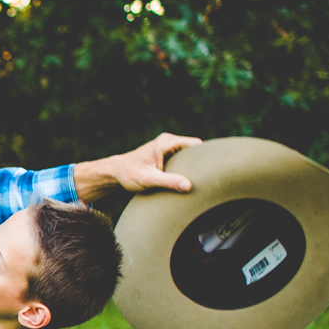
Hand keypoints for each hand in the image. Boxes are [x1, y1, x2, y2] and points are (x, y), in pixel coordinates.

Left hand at [74, 132, 202, 201]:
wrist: (115, 173)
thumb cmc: (129, 174)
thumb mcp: (149, 180)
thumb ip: (168, 182)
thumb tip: (188, 186)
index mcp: (167, 142)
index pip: (196, 145)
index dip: (206, 157)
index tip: (214, 170)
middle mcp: (169, 142)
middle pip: (195, 151)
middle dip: (201, 163)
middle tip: (211, 179)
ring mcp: (168, 148)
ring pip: (190, 157)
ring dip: (194, 168)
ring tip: (202, 182)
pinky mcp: (167, 157)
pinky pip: (183, 161)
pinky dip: (187, 169)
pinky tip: (189, 182)